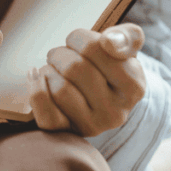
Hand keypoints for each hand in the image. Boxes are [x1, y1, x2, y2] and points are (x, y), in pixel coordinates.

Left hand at [28, 23, 146, 136]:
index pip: (94, 48)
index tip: (77, 41)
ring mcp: (92, 126)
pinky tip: (36, 76)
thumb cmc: (110, 66)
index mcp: (134, 87)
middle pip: (73, 68)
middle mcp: (116, 112)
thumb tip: (110, 41)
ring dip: (48, 70)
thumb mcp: (126, 48)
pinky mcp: (68, 133)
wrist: (102, 99)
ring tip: (54, 68)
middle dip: (60, 53)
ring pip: (59, 89)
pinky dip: (36, 90)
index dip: (78, 37)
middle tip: (61, 54)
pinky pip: (45, 113)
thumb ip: (126, 36)